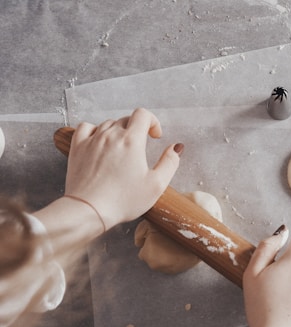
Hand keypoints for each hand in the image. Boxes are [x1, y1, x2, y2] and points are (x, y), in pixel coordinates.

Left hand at [64, 108, 181, 229]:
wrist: (88, 210)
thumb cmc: (123, 200)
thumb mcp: (156, 185)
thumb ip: (170, 163)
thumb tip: (176, 148)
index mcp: (132, 141)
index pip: (143, 114)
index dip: (153, 122)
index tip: (155, 136)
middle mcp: (111, 135)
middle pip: (126, 119)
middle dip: (137, 128)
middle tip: (141, 145)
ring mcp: (92, 140)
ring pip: (108, 124)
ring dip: (119, 131)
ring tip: (122, 147)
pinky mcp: (77, 148)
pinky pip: (86, 127)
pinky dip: (95, 130)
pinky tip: (100, 141)